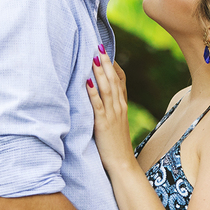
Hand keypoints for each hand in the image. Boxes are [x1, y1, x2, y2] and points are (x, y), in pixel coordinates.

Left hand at [86, 48, 132, 172]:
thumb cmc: (116, 145)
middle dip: (106, 62)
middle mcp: (119, 107)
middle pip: (113, 80)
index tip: (107, 51)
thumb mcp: (115, 124)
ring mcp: (112, 115)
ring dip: (100, 72)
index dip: (114, 65)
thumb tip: (99, 99)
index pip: (120, 80)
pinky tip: (87, 81)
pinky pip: (97, 105)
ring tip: (93, 57)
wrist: (123, 163)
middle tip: (98, 45)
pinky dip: (92, 92)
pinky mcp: (102, 124)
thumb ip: (110, 110)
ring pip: (107, 89)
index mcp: (122, 106)